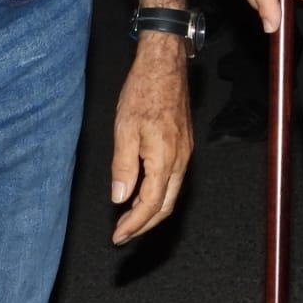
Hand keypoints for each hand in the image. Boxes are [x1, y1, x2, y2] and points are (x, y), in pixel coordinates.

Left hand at [109, 37, 191, 243]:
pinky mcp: (183, 144)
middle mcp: (180, 159)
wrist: (165, 65)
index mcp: (165, 158)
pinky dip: (158, 194)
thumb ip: (124, 167)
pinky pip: (173, 179)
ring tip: (129, 219)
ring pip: (172, 193)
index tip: (117, 237)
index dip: (134, 225)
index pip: (151, 204)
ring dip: (151, 211)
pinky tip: (142, 192)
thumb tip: (120, 197)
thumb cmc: (144, 92)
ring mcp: (184, 152)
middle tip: (122, 235)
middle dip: (144, 225)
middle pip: (166, 205)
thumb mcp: (125, 129)